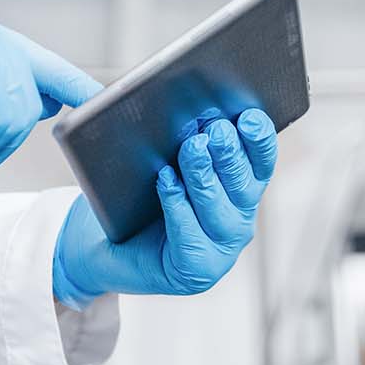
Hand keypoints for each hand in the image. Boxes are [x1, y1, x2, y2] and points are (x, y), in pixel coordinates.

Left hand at [53, 109, 278, 301]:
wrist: (104, 245)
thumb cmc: (134, 198)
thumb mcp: (160, 158)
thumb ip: (171, 131)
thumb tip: (159, 94)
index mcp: (239, 190)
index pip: (261, 163)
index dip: (260, 141)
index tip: (248, 117)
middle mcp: (237, 221)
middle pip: (245, 186)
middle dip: (231, 155)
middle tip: (215, 130)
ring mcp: (221, 250)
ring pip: (221, 212)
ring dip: (206, 177)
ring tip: (191, 149)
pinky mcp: (196, 270)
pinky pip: (191, 236)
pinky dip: (179, 206)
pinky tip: (166, 181)